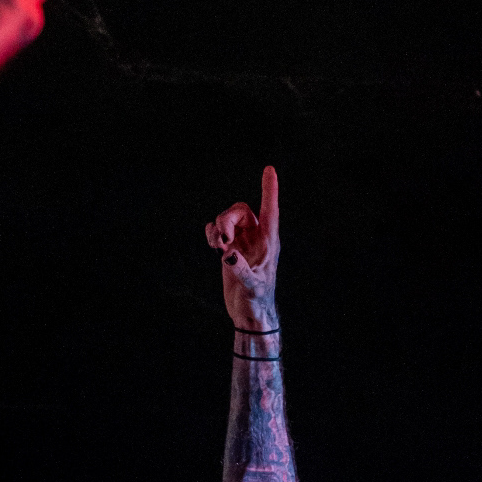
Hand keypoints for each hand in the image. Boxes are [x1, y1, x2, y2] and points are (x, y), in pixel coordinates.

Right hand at [205, 166, 279, 330]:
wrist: (248, 312)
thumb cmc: (256, 300)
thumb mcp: (252, 286)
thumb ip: (241, 270)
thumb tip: (229, 254)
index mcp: (269, 242)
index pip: (270, 210)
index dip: (269, 190)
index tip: (269, 169)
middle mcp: (256, 238)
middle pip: (240, 212)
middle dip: (227, 220)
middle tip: (222, 240)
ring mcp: (242, 242)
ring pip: (228, 219)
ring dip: (218, 227)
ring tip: (217, 246)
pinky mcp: (229, 249)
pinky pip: (218, 230)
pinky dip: (212, 233)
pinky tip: (213, 245)